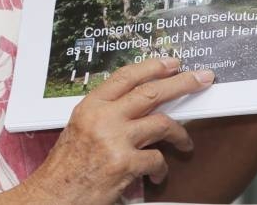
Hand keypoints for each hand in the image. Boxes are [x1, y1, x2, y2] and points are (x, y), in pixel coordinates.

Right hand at [24, 58, 213, 204]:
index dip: (152, 67)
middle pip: (151, 92)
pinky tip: (158, 175)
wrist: (55, 194)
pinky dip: (162, 168)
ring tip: (185, 142)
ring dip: (180, 133)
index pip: (126, 76)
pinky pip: (157, 159)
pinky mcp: (126, 164)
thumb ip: (107, 114)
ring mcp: (116, 140)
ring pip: (162, 123)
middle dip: (182, 83)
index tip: (171, 63)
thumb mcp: (81, 128)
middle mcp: (104, 118)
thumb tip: (140, 105)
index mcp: (91, 106)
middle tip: (201, 79)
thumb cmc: (67, 167)